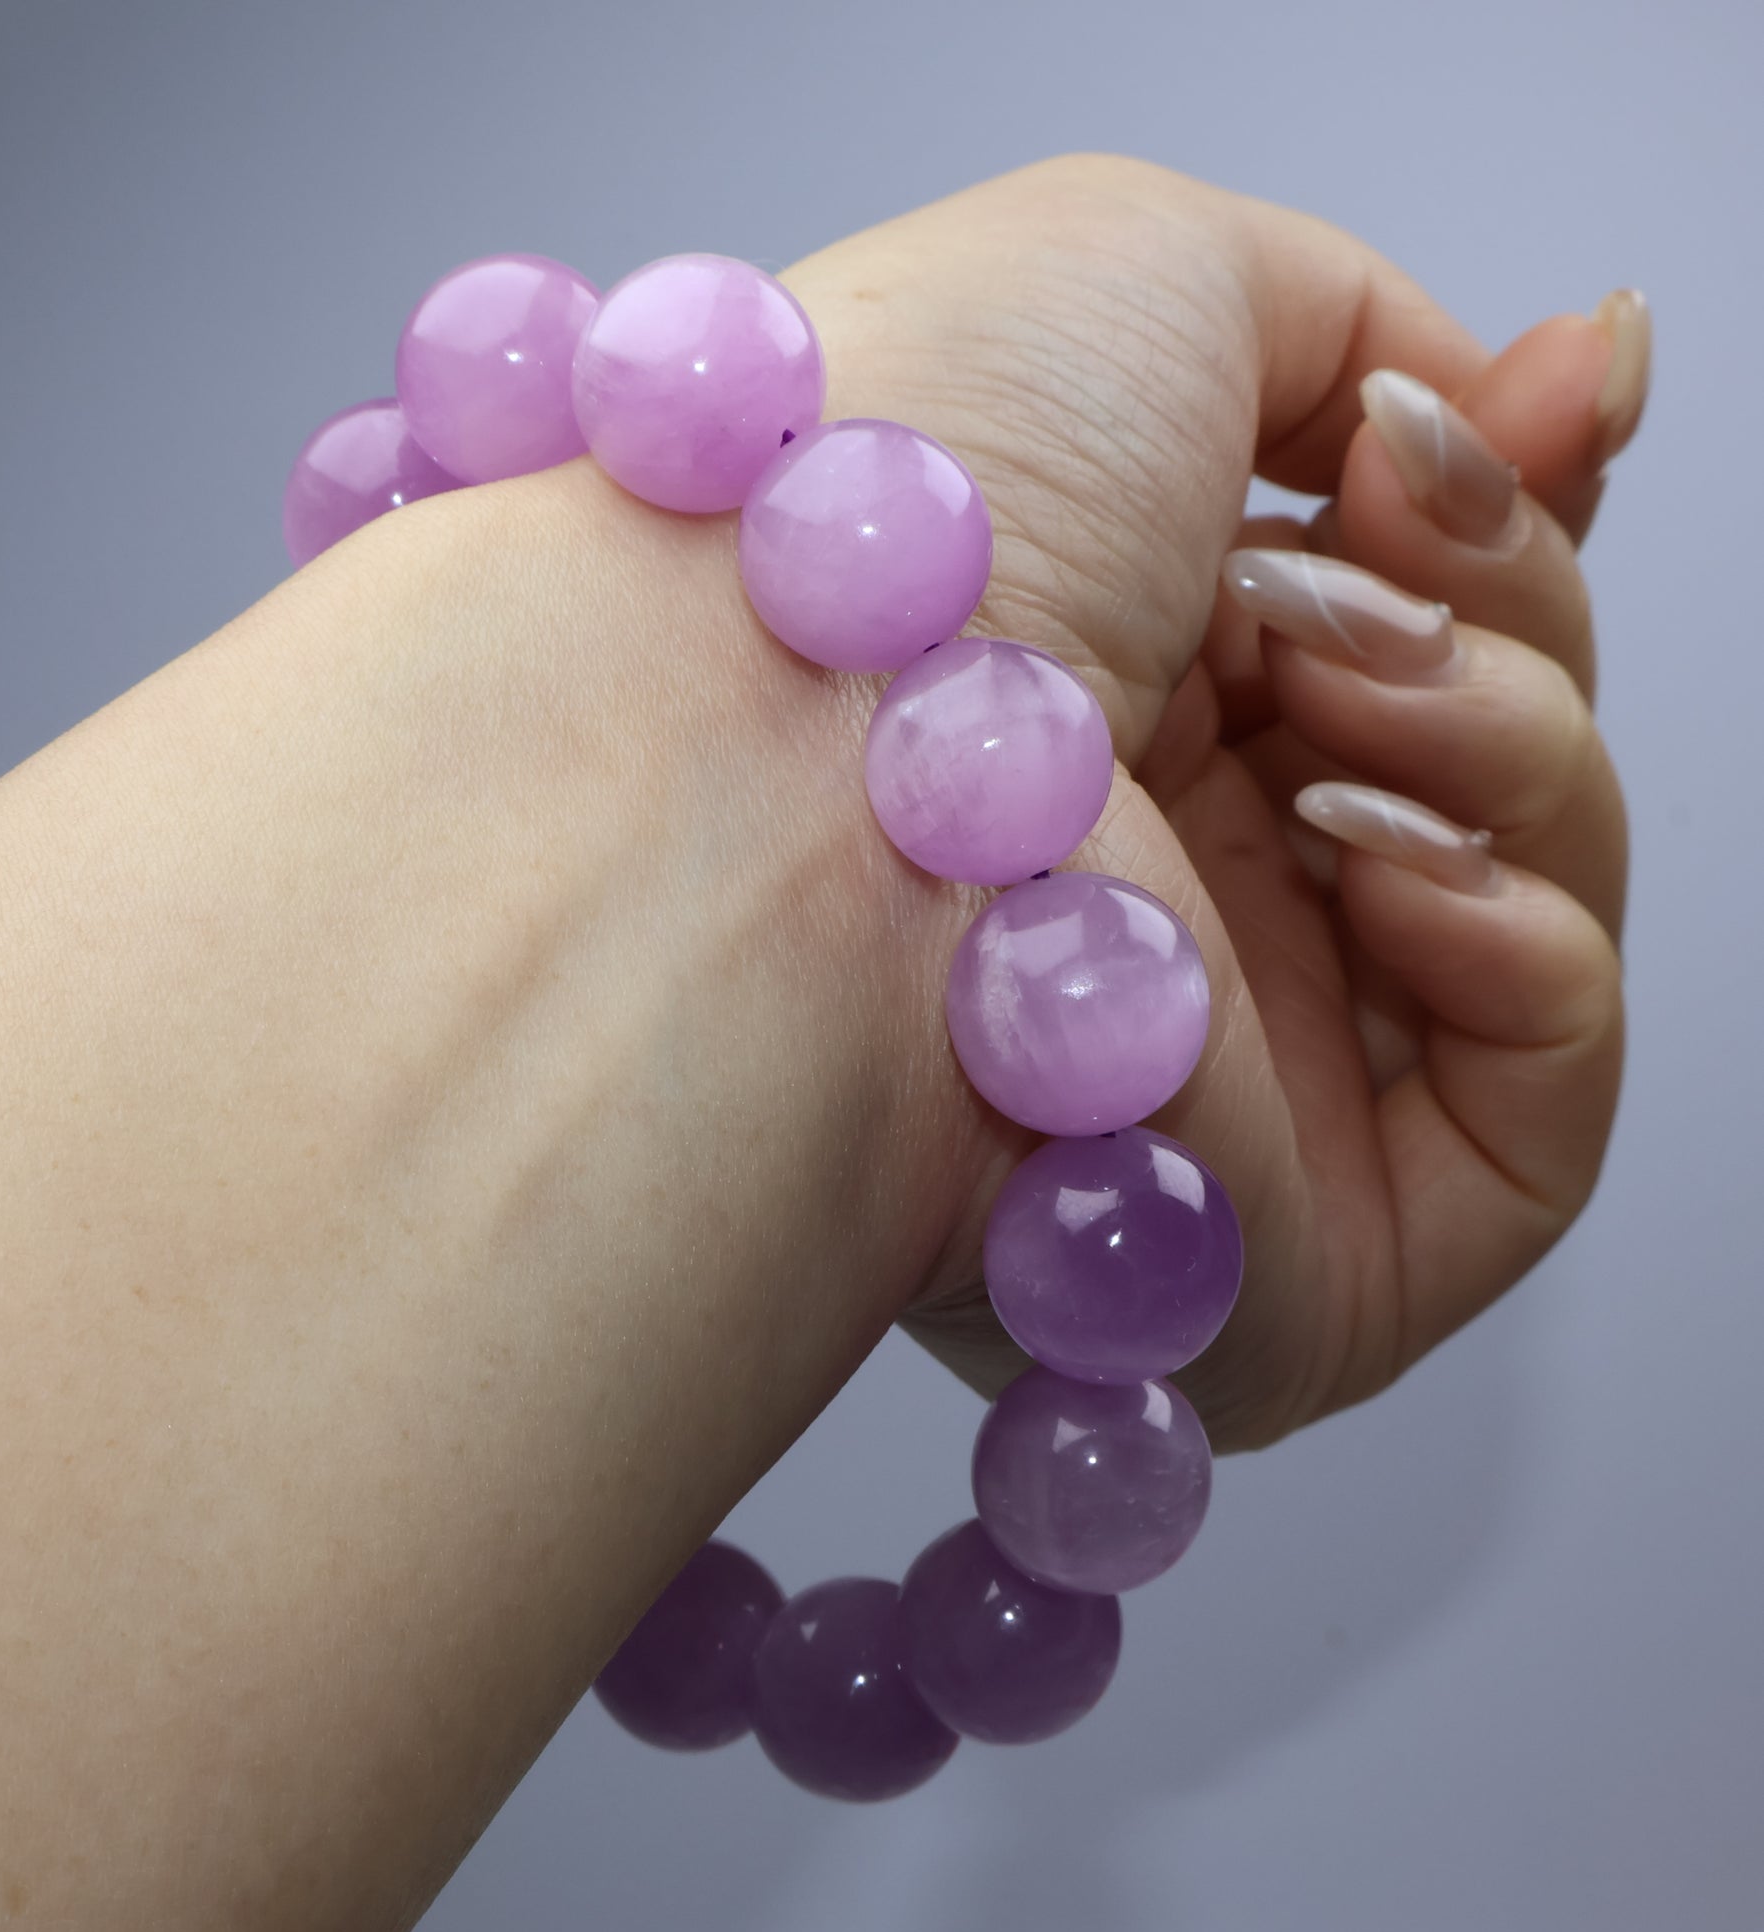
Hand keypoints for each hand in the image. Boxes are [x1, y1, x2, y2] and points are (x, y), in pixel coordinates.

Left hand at [780, 157, 1633, 1448]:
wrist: (790, 751)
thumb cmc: (920, 509)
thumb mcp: (1144, 282)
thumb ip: (1367, 338)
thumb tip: (1537, 398)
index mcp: (1117, 700)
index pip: (1396, 636)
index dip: (1494, 532)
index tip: (1542, 416)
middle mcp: (1169, 880)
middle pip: (1481, 753)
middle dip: (1495, 612)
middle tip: (1378, 545)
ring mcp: (1238, 1063)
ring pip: (1535, 903)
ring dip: (1502, 745)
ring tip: (1326, 703)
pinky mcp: (1297, 1248)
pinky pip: (1537, 1123)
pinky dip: (1532, 950)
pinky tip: (1384, 871)